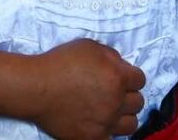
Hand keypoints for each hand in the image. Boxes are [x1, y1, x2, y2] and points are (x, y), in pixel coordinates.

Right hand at [28, 39, 145, 138]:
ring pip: (131, 124)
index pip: (141, 80)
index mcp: (118, 76)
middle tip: (114, 93)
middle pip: (138, 102)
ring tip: (111, 111)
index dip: (131, 78)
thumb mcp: (89, 47)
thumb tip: (121, 66)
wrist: (36, 88)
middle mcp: (116, 101)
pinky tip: (100, 124)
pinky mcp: (93, 137)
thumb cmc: (60, 63)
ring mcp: (105, 121)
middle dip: (128, 96)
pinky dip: (108, 131)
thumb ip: (112, 56)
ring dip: (124, 116)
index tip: (121, 78)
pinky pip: (113, 138)